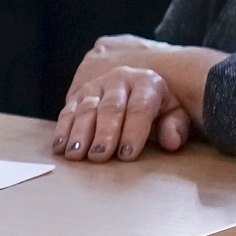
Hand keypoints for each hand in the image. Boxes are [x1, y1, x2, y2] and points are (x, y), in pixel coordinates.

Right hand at [53, 34, 214, 161]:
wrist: (140, 85)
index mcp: (146, 82)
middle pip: (110, 108)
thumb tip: (172, 142)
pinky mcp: (77, 94)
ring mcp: (96, 86)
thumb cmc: (160, 106)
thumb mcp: (175, 112)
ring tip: (76, 154)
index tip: (127, 154)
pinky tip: (60, 147)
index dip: (133, 132)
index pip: (139, 108)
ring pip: (86, 109)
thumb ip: (175, 126)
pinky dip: (62, 130)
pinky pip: (67, 111)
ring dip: (79, 133)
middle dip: (104, 133)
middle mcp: (119, 80)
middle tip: (99, 156)